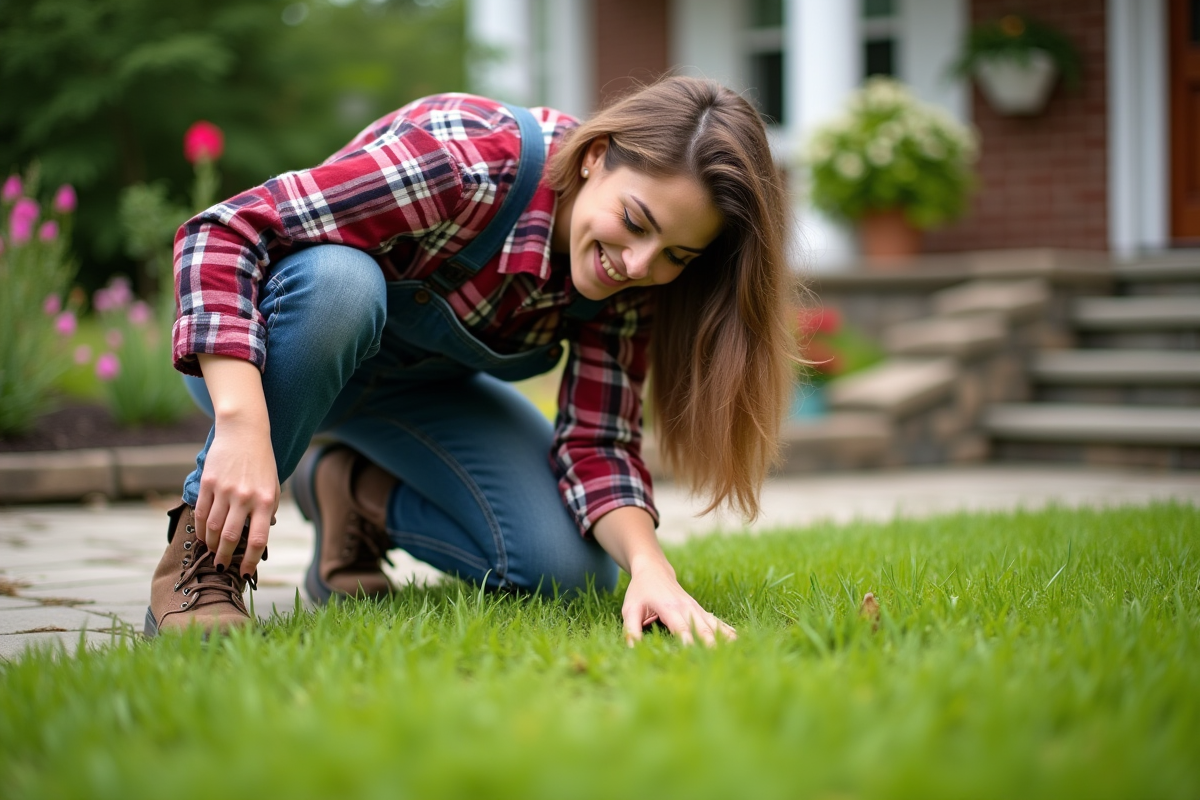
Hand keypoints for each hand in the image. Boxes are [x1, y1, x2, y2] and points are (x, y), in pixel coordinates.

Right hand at [194, 418, 278, 578]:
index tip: (246, 573)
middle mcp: (245, 497)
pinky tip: (203, 536)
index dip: (251, 561)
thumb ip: (267, 511)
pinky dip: (201, 529)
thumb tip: (258, 537)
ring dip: (211, 545)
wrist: (244, 432)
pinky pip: (201, 513)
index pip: (258, 540)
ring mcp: (225, 490)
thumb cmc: (262, 463)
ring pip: (213, 528)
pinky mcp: (208, 483)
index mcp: (267, 501)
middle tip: (223, 566)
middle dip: (225, 557)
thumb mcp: (274, 486)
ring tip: (213, 551)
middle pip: (230, 538)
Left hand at [620, 559, 736, 647]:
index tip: (694, 658)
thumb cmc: (640, 591)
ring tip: (734, 653)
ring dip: (722, 638)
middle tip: (719, 662)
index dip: (688, 642)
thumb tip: (632, 650)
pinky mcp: (700, 610)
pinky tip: (737, 640)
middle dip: (710, 644)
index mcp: (669, 607)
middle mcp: (686, 607)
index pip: (681, 628)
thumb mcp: (630, 609)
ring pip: (712, 624)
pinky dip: (725, 630)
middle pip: (701, 628)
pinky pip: (715, 621)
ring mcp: (695, 608)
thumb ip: (631, 630)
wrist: (654, 570)